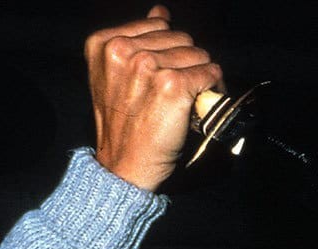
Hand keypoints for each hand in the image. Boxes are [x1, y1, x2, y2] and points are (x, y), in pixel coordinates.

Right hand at [84, 5, 222, 190]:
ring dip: (201, 76)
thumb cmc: (123, 123)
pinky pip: (210, 73)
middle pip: (182, 38)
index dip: (170, 49)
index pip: (159, 24)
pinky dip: (213, 88)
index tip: (165, 71)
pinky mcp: (172, 85)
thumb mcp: (115, 75)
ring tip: (188, 97)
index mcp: (104, 42)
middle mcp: (123, 50)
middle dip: (187, 61)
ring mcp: (148, 66)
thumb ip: (137, 40)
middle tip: (178, 89)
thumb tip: (160, 11)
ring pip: (199, 54)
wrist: (124, 164)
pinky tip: (199, 102)